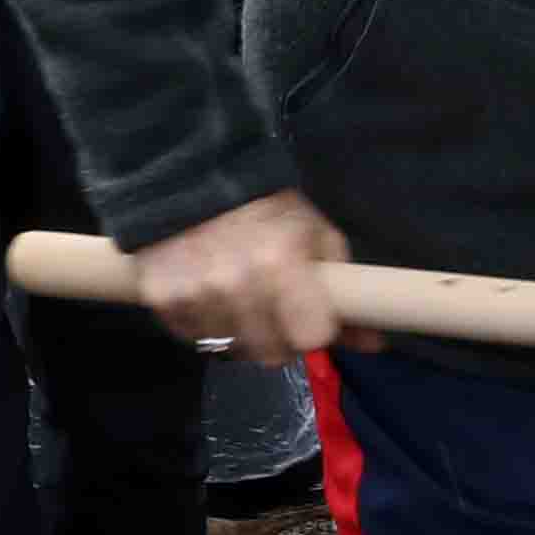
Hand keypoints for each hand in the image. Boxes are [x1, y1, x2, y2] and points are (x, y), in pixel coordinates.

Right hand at [132, 189, 351, 365]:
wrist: (192, 179)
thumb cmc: (267, 210)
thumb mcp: (317, 238)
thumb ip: (346, 293)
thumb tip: (374, 344)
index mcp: (280, 263)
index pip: (309, 338)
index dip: (314, 333)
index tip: (311, 322)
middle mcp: (234, 283)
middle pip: (270, 354)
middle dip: (279, 340)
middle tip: (275, 312)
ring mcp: (192, 293)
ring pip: (232, 350)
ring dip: (241, 334)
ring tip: (240, 299)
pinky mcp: (160, 299)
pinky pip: (193, 338)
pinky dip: (206, 326)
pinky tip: (210, 297)